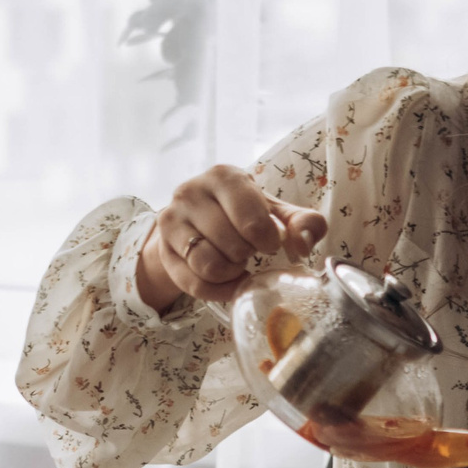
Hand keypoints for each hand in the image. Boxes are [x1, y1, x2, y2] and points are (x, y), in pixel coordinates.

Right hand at [134, 165, 327, 312]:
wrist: (198, 224)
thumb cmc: (243, 215)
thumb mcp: (276, 213)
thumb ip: (304, 223)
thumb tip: (302, 244)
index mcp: (224, 176)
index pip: (252, 221)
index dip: (268, 241)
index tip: (269, 243)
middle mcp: (191, 191)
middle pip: (233, 246)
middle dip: (248, 256)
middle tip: (248, 250)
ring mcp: (171, 219)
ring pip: (209, 266)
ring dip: (231, 273)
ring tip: (235, 263)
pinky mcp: (163, 248)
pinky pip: (194, 284)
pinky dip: (217, 290)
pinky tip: (226, 280)